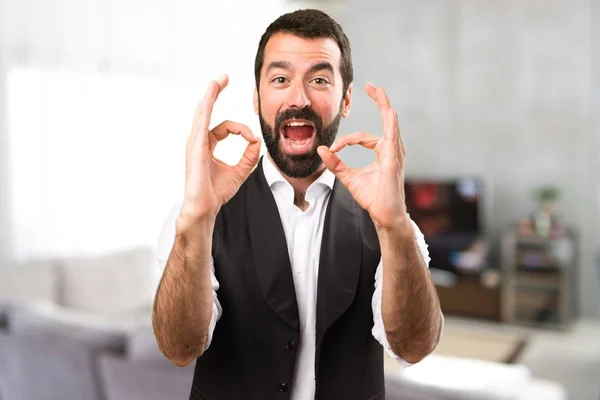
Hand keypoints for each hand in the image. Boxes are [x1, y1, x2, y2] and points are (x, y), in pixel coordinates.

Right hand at [182, 74, 260, 219]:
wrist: (205, 206)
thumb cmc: (217, 192)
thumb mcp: (240, 171)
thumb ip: (250, 156)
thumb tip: (257, 139)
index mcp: (207, 146)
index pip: (225, 128)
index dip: (242, 130)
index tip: (253, 139)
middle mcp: (198, 141)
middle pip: (207, 111)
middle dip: (215, 93)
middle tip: (224, 77)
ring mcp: (194, 142)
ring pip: (203, 111)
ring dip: (210, 93)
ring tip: (217, 79)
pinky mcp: (195, 145)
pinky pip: (202, 120)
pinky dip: (207, 105)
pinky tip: (211, 93)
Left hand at [317, 82, 406, 228]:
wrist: (384, 215)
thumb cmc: (372, 198)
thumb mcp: (348, 177)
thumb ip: (335, 163)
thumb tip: (321, 149)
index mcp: (382, 152)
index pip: (362, 137)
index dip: (345, 141)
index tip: (332, 148)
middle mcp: (391, 149)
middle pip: (386, 119)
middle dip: (379, 100)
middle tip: (370, 85)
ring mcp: (395, 153)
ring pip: (391, 122)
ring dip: (384, 104)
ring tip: (378, 89)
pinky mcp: (393, 160)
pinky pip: (393, 136)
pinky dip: (391, 122)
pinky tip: (388, 110)